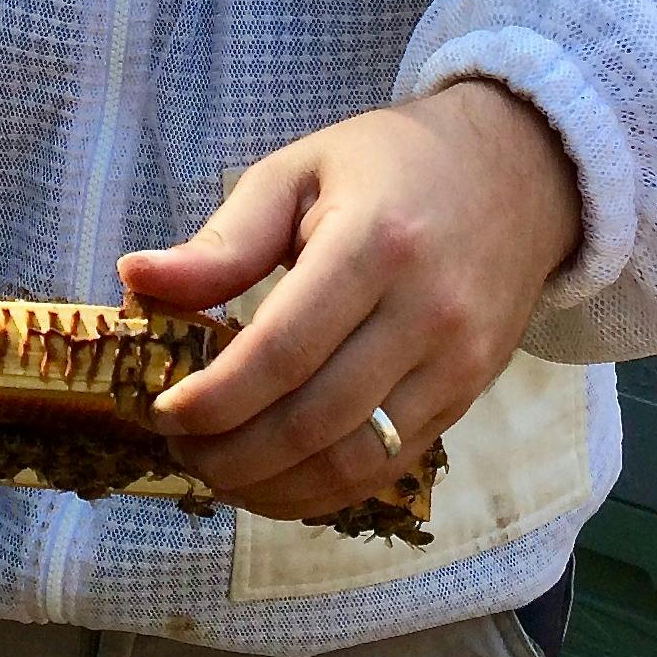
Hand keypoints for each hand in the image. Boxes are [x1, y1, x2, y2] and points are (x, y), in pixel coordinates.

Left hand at [121, 80, 581, 522]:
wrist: (520, 173)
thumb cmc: (390, 164)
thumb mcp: (299, 172)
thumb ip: (223, 239)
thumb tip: (136, 277)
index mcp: (376, 243)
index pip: (283, 351)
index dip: (215, 398)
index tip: (163, 412)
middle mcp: (427, 313)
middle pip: (315, 420)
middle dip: (232, 453)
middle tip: (178, 448)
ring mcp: (458, 364)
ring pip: (353, 461)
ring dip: (272, 486)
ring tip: (216, 471)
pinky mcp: (469, 397)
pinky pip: (387, 467)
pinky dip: (322, 491)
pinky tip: (273, 480)